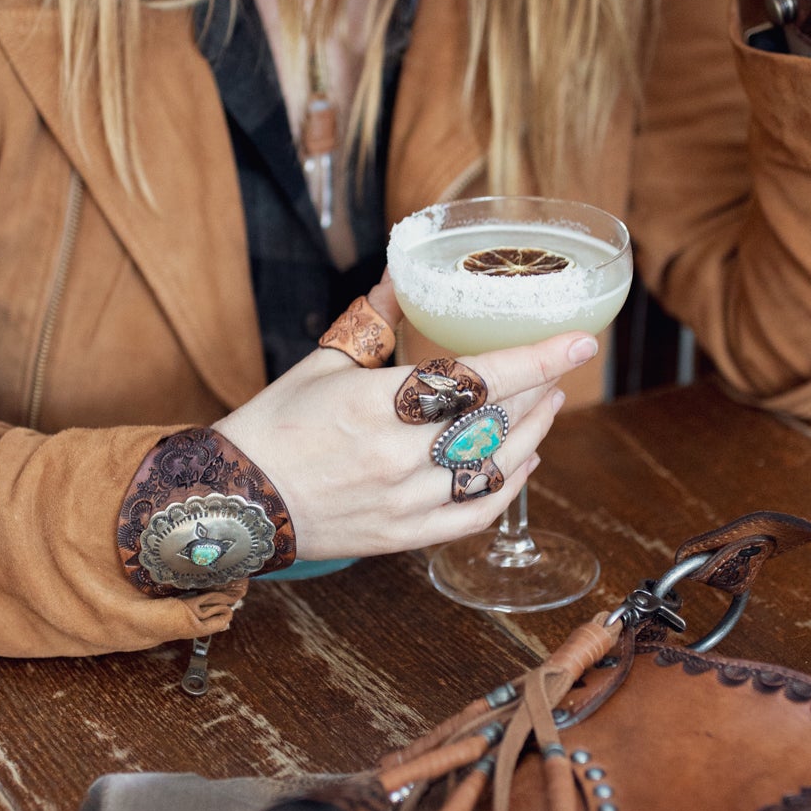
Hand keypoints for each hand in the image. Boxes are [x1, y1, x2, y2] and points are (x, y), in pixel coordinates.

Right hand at [213, 279, 595, 562]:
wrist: (232, 501)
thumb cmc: (273, 426)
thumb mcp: (321, 363)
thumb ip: (375, 321)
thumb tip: (403, 274)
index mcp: (375, 404)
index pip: (477, 378)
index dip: (535, 359)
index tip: (579, 341)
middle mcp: (395, 457)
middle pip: (495, 423)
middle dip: (539, 392)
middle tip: (561, 367)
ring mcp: (402, 502)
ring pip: (492, 470)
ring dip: (532, 435)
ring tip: (548, 405)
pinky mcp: (402, 536)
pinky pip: (473, 515)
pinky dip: (507, 488)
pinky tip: (524, 463)